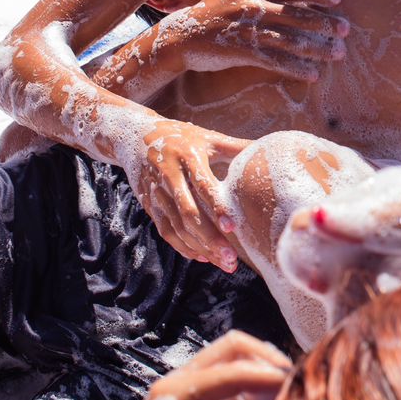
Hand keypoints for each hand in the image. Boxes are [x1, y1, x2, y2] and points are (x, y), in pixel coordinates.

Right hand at [133, 118, 249, 270]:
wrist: (133, 136)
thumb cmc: (179, 137)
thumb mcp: (207, 137)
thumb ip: (235, 146)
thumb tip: (267, 149)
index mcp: (186, 156)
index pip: (202, 185)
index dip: (216, 207)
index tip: (232, 227)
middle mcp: (168, 176)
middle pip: (188, 213)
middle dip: (210, 238)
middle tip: (231, 259)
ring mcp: (156, 193)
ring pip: (177, 227)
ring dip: (200, 248)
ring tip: (224, 263)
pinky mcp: (150, 205)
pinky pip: (166, 230)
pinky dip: (183, 246)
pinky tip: (203, 256)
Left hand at [136, 331, 290, 399]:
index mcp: (176, 395)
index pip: (232, 371)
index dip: (268, 375)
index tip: (294, 383)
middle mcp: (178, 382)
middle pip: (232, 348)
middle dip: (266, 359)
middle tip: (293, 379)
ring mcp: (183, 387)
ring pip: (231, 359)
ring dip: (260, 369)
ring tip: (283, 389)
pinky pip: (226, 381)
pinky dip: (249, 386)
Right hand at [163, 0, 348, 81]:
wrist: (183, 36)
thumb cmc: (211, 8)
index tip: (337, 0)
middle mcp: (253, 6)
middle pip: (296, 14)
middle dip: (324, 22)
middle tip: (346, 30)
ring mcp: (248, 29)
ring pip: (290, 39)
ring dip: (317, 48)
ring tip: (337, 54)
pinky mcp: (242, 51)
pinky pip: (275, 60)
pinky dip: (296, 68)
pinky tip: (313, 75)